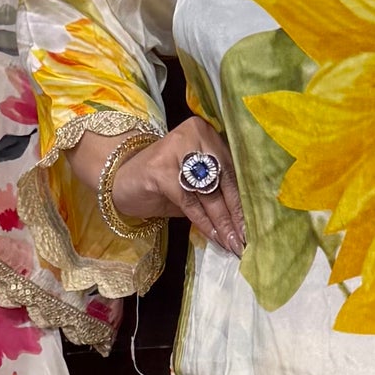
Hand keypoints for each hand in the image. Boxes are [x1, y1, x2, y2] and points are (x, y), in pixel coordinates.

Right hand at [80, 116, 245, 258]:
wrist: (117, 180)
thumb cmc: (159, 183)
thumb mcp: (193, 183)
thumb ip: (216, 191)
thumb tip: (245, 218)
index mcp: (206, 132)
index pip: (232, 169)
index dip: (245, 199)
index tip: (257, 224)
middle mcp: (194, 135)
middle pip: (223, 180)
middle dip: (236, 214)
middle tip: (246, 238)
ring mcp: (176, 150)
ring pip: (209, 193)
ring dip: (223, 222)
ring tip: (234, 242)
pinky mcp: (161, 170)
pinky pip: (190, 202)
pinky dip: (204, 223)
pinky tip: (215, 237)